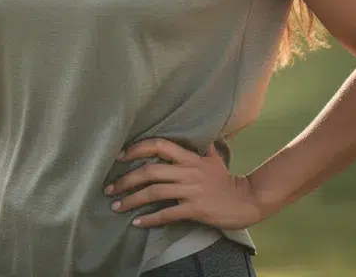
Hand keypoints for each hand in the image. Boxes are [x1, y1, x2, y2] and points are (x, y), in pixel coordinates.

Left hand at [106, 138, 264, 229]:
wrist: (246, 201)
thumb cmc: (226, 180)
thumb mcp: (214, 158)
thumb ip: (200, 146)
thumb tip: (194, 133)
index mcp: (190, 157)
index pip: (159, 145)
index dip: (137, 149)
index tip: (120, 156)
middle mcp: (188, 172)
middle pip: (150, 171)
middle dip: (126, 180)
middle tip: (109, 188)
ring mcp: (191, 191)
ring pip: (154, 193)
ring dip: (132, 200)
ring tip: (116, 206)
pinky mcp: (195, 209)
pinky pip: (167, 214)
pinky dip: (150, 219)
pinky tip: (137, 222)